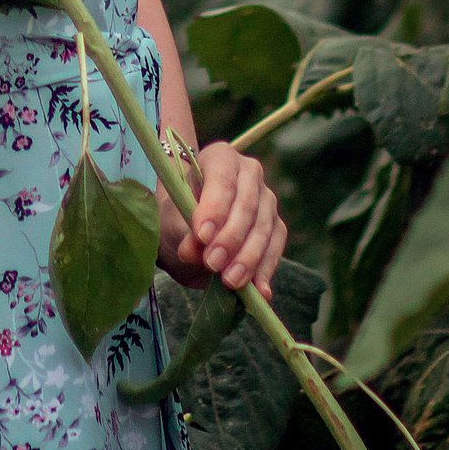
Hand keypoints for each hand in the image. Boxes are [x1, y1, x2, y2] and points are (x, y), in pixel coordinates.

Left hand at [158, 139, 285, 294]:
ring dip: (248, 258)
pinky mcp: (276, 227)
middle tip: (213, 263)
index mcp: (220, 158)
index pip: (222, 178)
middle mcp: (249, 173)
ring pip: (264, 228)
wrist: (191, 232)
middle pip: (247, 205)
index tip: (202, 236)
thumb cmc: (179, 216)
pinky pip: (275, 248)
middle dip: (230, 238)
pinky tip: (260, 291)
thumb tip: (193, 250)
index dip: (214, 207)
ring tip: (231, 281)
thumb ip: (183, 231)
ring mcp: (267, 200)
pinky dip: (266, 270)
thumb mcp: (172, 221)